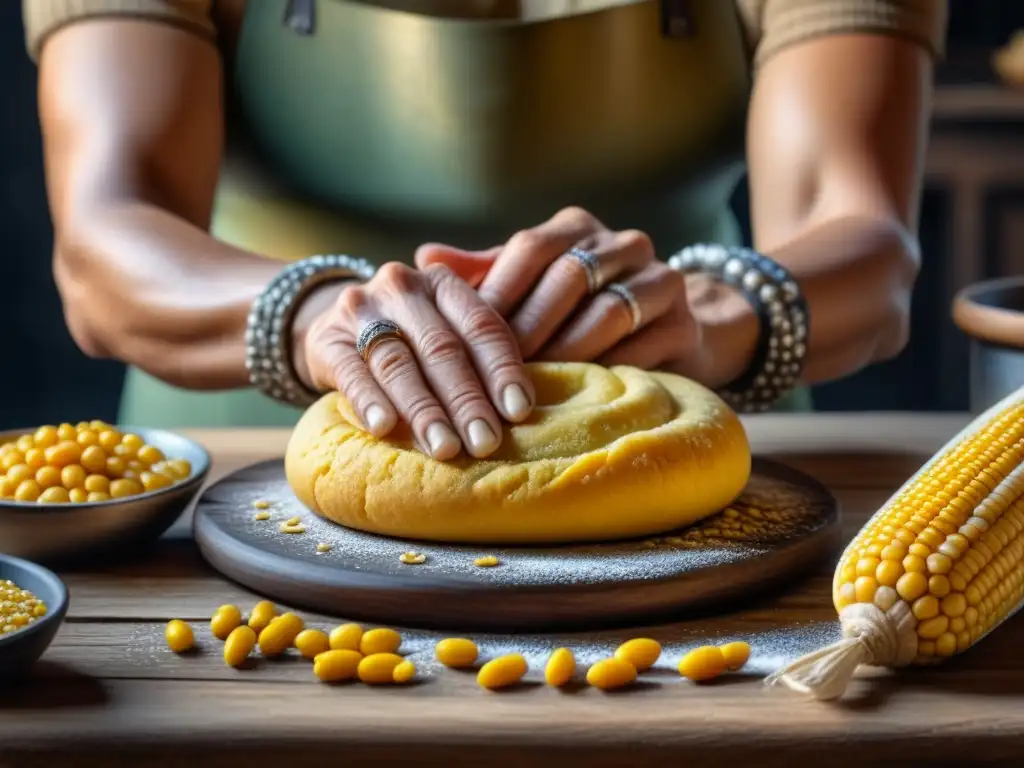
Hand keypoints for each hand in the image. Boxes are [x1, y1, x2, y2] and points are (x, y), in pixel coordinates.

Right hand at [292, 263, 534, 460]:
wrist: (331, 328)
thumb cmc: (408, 338)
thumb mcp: (443, 328)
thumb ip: (479, 352)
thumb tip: (523, 409)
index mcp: (443, 282)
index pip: (481, 325)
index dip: (502, 369)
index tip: (519, 411)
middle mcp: (402, 287)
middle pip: (443, 348)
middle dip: (467, 400)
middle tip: (485, 442)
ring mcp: (360, 310)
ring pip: (399, 363)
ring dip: (425, 411)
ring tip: (445, 449)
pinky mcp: (325, 340)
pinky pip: (352, 372)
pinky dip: (370, 401)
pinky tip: (385, 429)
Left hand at [415, 206, 703, 371]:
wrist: (671, 331)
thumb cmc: (580, 309)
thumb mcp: (530, 285)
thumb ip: (484, 272)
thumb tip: (424, 258)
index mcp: (577, 228)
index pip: (531, 247)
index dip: (499, 290)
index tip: (463, 335)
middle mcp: (621, 243)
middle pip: (569, 277)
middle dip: (528, 326)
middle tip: (492, 370)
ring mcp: (660, 279)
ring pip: (609, 311)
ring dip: (566, 350)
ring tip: (532, 384)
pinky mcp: (684, 323)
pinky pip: (644, 346)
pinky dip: (608, 369)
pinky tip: (580, 394)